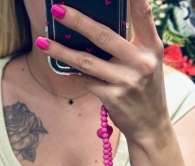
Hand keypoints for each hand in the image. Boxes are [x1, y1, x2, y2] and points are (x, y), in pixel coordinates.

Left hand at [38, 0, 170, 143]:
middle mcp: (142, 62)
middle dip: (77, 21)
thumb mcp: (147, 63)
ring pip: (87, 62)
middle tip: (57, 9)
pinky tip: (63, 68)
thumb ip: (130, 45)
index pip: (143, 15)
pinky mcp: (113, 98)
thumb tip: (93, 27)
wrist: (151, 126)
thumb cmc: (145, 89)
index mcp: (152, 48)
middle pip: (103, 36)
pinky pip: (86, 81)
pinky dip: (74, 74)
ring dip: (61, 51)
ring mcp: (127, 81)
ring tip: (42, 42)